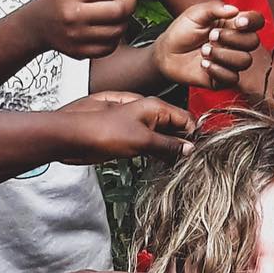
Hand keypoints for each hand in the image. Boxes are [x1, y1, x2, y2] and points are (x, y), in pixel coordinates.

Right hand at [23, 0, 136, 58]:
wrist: (36, 26)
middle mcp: (73, 15)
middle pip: (118, 10)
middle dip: (129, 3)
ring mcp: (77, 36)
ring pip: (118, 30)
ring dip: (124, 20)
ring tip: (118, 13)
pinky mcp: (81, 51)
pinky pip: (110, 46)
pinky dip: (115, 37)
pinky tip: (109, 28)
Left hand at [59, 96, 194, 164]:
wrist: (74, 138)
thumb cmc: (102, 131)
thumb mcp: (143, 140)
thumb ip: (169, 145)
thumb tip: (188, 149)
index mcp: (154, 107)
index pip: (186, 118)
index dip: (194, 135)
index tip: (199, 153)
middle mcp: (148, 113)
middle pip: (175, 128)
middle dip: (182, 144)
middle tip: (189, 162)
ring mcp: (138, 125)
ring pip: (162, 138)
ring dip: (169, 150)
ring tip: (176, 165)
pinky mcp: (128, 137)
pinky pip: (149, 145)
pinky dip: (156, 153)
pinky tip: (158, 163)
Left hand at [152, 2, 264, 88]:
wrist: (167, 53)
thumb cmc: (182, 31)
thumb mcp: (196, 14)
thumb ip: (214, 9)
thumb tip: (234, 10)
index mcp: (233, 25)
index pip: (256, 21)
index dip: (252, 22)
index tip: (238, 22)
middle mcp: (236, 43)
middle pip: (253, 42)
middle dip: (233, 39)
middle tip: (211, 36)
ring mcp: (231, 62)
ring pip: (244, 61)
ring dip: (223, 55)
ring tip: (204, 51)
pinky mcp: (223, 79)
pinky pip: (232, 78)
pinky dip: (217, 70)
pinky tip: (203, 64)